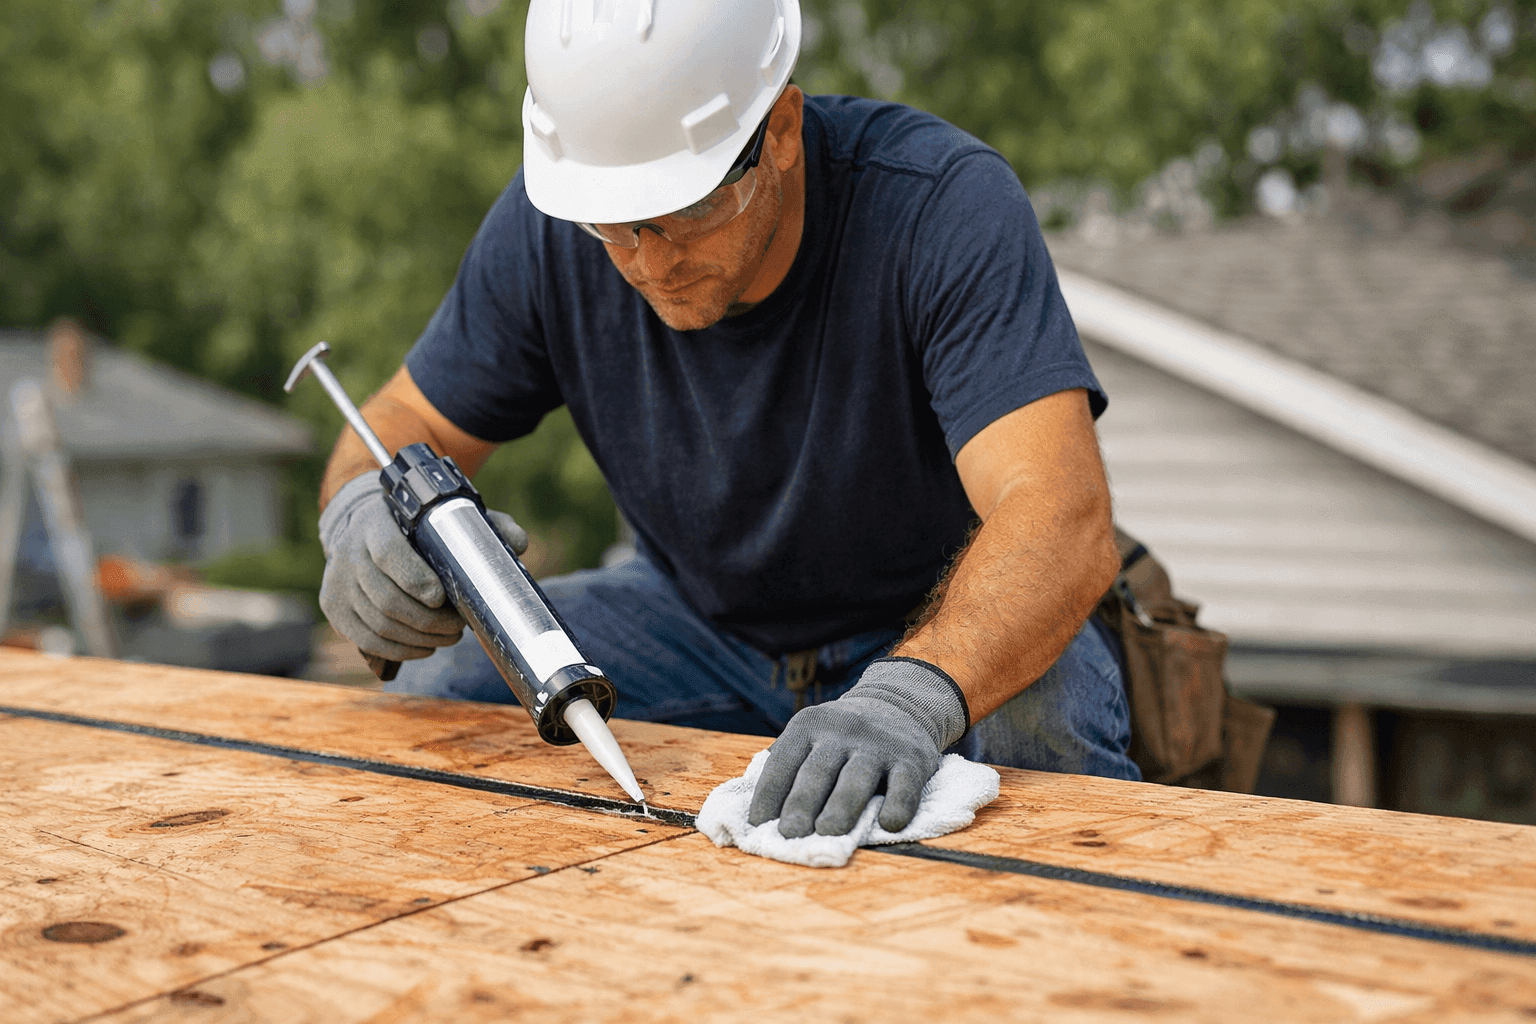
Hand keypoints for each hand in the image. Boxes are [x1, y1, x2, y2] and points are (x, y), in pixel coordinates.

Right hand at [318, 473, 527, 660]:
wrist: (365, 531)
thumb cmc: (417, 528)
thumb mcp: (448, 518)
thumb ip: (486, 527)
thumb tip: (518, 543)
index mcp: (376, 522)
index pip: (388, 553)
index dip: (415, 579)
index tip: (442, 597)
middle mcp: (348, 551)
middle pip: (386, 599)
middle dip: (428, 622)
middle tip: (458, 627)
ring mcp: (336, 581)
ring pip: (378, 625)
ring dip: (419, 640)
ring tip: (448, 637)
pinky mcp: (333, 608)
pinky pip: (367, 640)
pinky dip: (400, 650)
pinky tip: (424, 648)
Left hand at [747, 657, 969, 837]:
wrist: (900, 704)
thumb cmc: (842, 737)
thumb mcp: (811, 735)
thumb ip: (788, 765)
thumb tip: (755, 815)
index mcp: (808, 725)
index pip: (783, 761)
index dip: (769, 792)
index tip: (757, 823)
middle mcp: (842, 730)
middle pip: (818, 771)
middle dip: (801, 803)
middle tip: (789, 833)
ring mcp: (878, 744)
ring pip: (856, 777)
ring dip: (841, 806)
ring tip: (827, 832)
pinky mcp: (912, 759)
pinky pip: (905, 784)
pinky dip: (899, 804)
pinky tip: (890, 824)